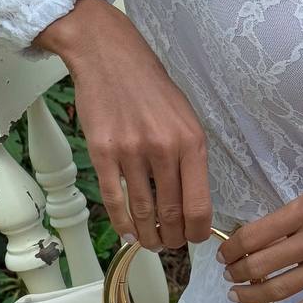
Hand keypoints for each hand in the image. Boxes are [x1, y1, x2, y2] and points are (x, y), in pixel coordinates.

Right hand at [33, 0, 212, 250]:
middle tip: (171, 245)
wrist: (109, 57)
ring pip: (142, 212)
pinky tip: (127, 231)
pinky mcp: (102, 152)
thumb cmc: (151, 87)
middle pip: (171, 214)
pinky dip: (122, 222)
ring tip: (150, 243)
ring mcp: (131, 151)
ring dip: (148, 236)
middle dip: (173, 238)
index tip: (195, 239)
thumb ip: (190, 158)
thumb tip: (192, 201)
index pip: (199, 204)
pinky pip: (115, 199)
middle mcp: (164, 149)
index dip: (198, 231)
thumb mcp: (186, 118)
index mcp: (192, 142)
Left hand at [216, 179, 302, 302]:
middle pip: (260, 263)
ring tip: (237, 296)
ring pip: (277, 289)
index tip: (225, 253)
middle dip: (236, 272)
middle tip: (229, 275)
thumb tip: (268, 237)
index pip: (255, 232)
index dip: (233, 247)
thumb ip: (301, 218)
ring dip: (250, 296)